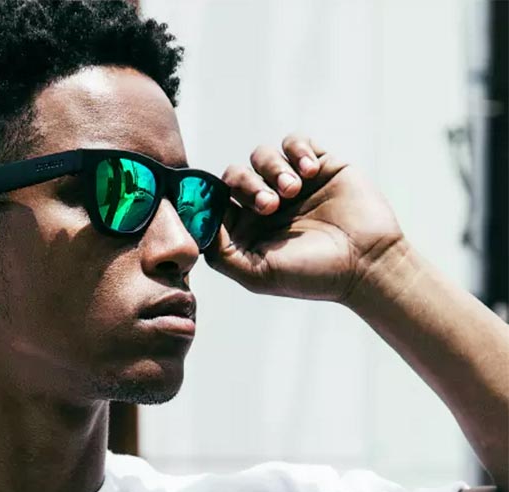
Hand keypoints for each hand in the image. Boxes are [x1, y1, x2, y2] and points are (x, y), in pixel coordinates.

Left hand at [204, 134, 402, 301]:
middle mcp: (265, 203)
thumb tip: (199, 226)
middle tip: (270, 205)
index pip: (216, 200)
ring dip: (273, 169)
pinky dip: (297, 151)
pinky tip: (309, 171)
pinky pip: (295, 142)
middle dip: (247, 185)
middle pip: (235, 175)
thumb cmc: (312, 275)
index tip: (223, 202)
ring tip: (294, 190)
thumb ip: (221, 254)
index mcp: (246, 227)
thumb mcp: (257, 274)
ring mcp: (292, 183)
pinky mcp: (319, 165)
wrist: (367, 264)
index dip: (214, 197)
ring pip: (262, 156)